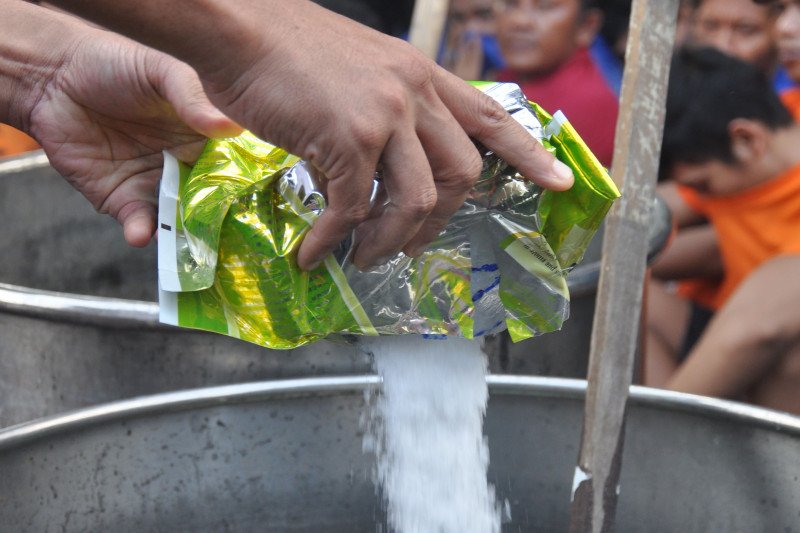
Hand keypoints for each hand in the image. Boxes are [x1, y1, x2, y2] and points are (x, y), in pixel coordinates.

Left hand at [25, 27, 240, 245]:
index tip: (258, 197)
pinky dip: (143, 232)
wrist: (51, 78)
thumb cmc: (112, 64)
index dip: (243, 182)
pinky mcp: (121, 199)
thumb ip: (193, 98)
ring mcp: (153, 185)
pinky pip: (139, 223)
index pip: (232, 166)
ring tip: (189, 242)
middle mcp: (184, 165)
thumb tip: (231, 127)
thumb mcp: (161, 71)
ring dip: (185, 233)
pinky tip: (142, 233)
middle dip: (220, 217)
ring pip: (179, 218)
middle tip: (232, 233)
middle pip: (211, 199)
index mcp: (202, 135)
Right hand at [193, 1, 572, 269]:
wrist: (236, 26)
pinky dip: (334, 238)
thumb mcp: (357, 69)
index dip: (527, 152)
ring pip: (417, 200)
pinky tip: (315, 251)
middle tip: (409, 244)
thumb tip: (376, 168)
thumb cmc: (285, 48)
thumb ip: (383, 112)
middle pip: (462, 173)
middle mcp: (414, 92)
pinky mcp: (349, 137)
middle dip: (441, 220)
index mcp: (420, 73)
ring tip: (363, 255)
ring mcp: (386, 113)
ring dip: (391, 240)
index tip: (558, 181)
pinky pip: (354, 208)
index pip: (489, 115)